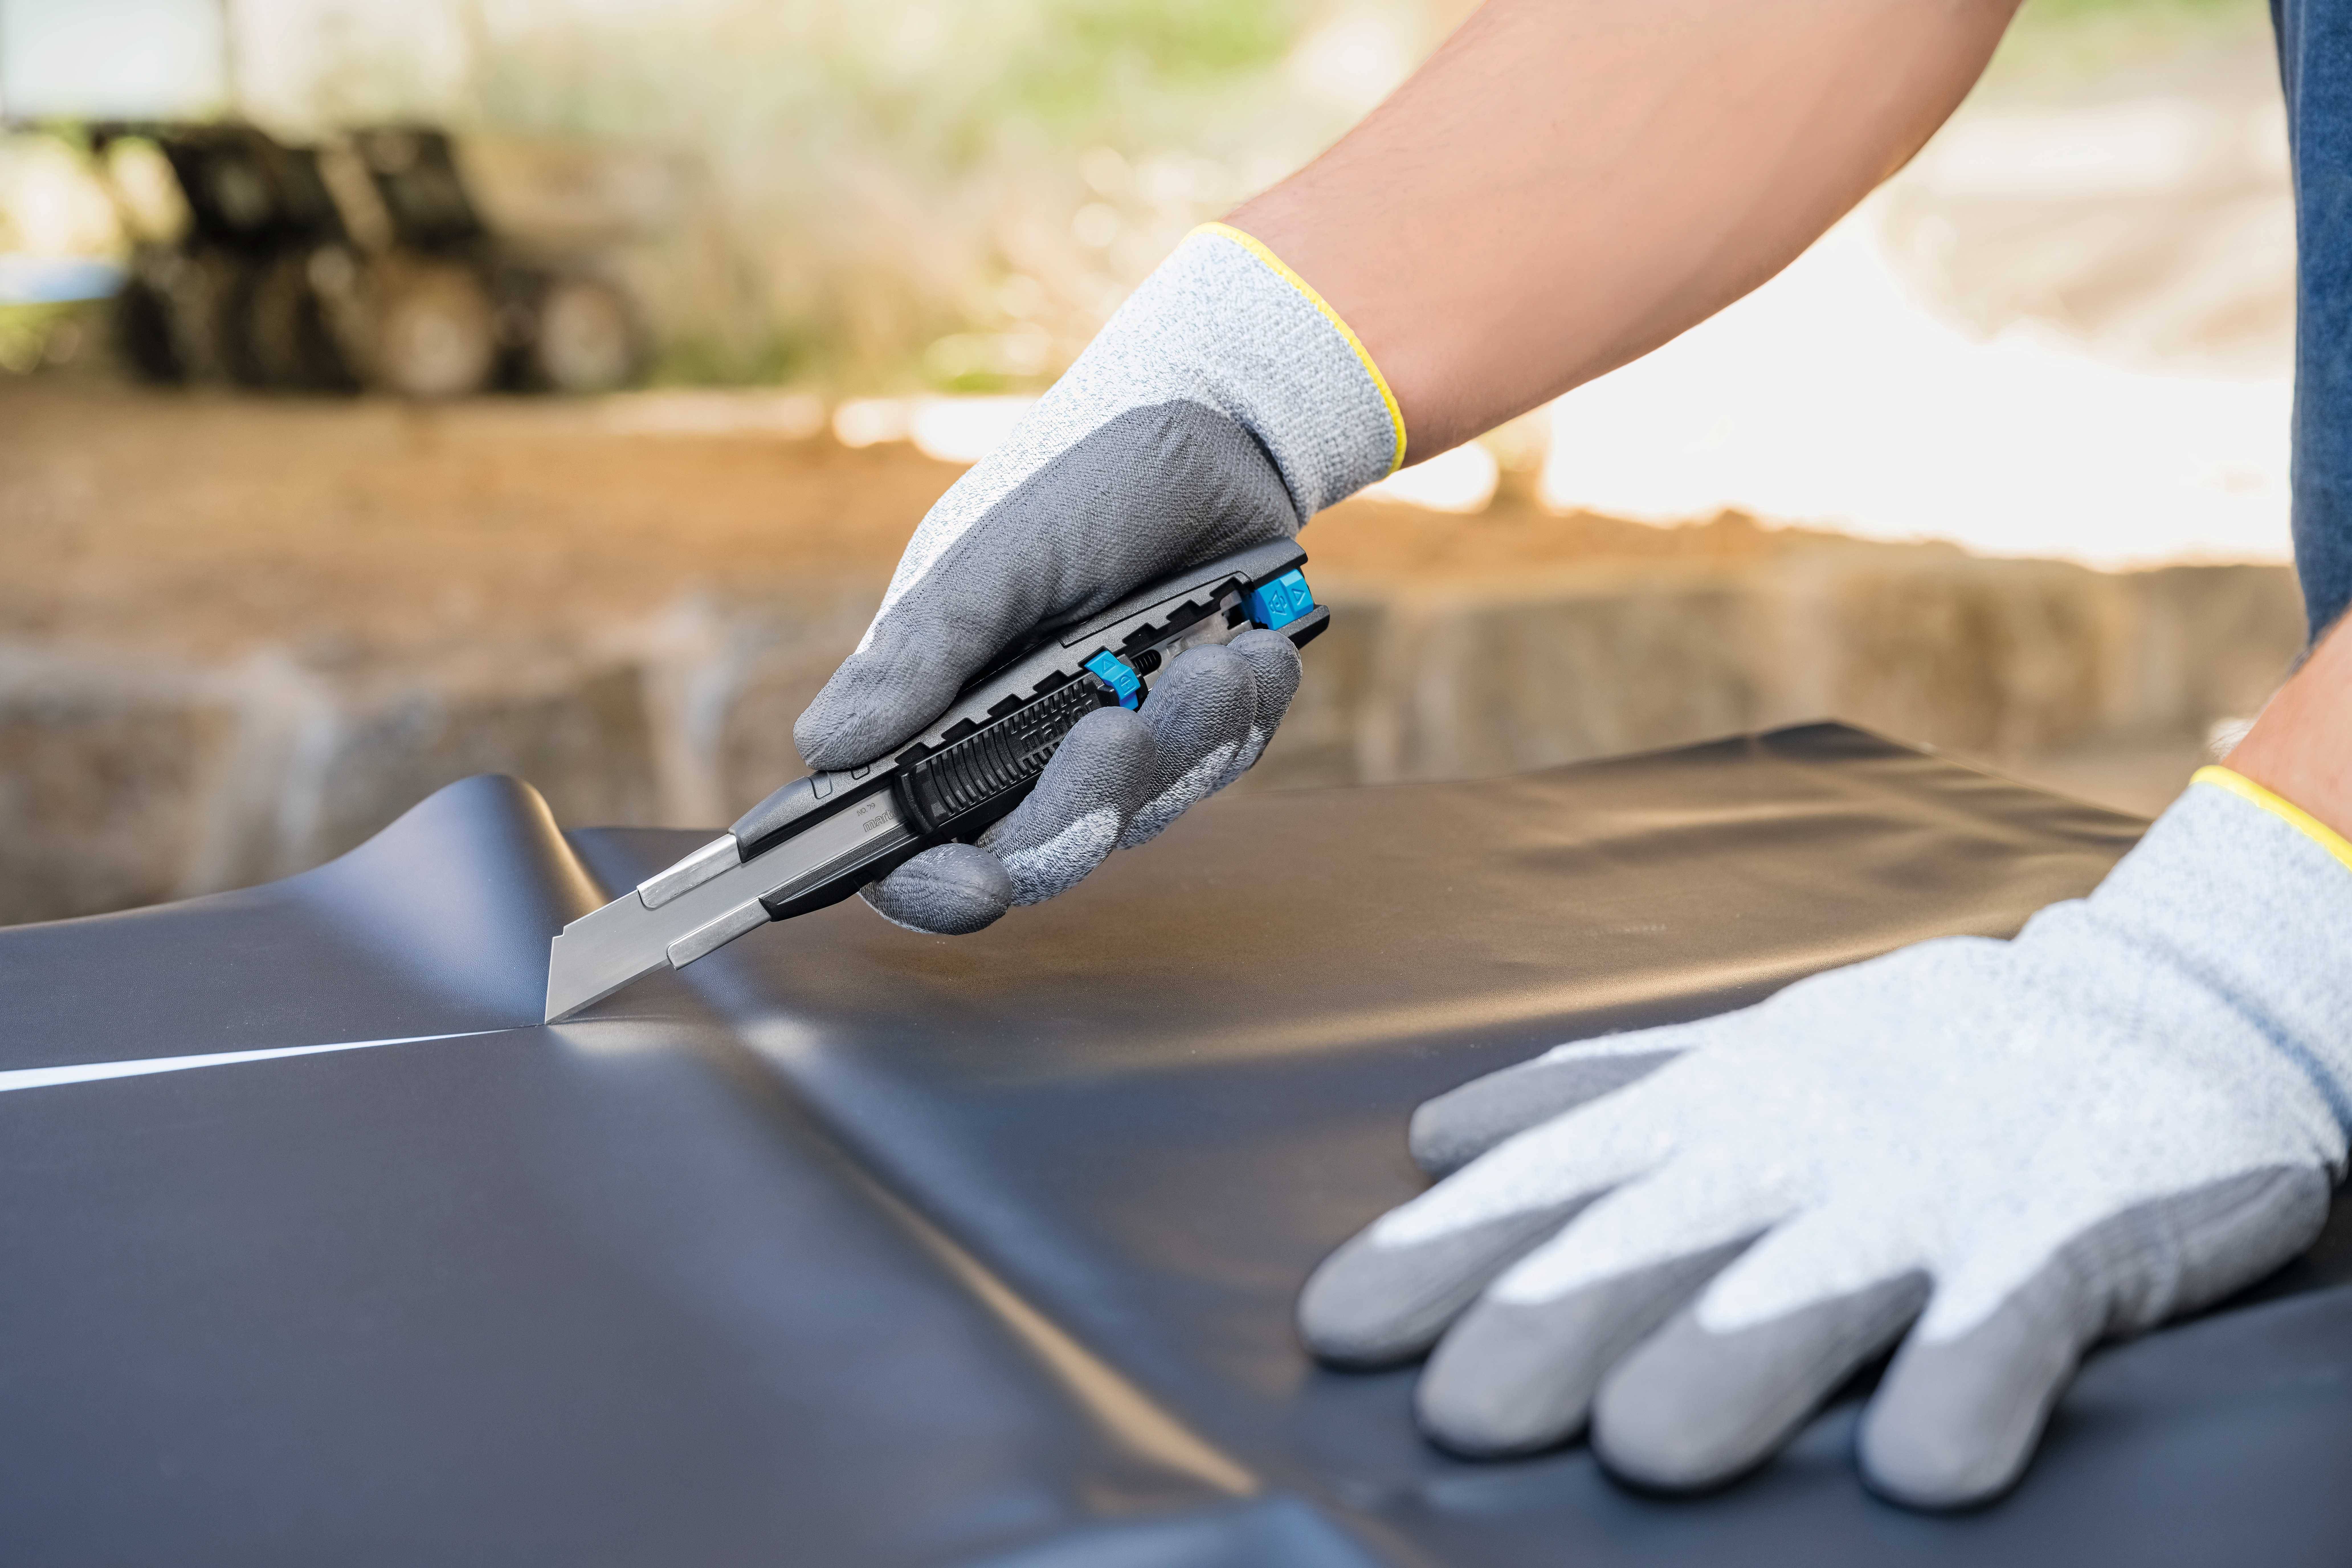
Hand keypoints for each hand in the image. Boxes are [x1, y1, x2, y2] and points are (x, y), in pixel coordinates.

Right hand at [796, 224, 1399, 933]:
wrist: (1209, 429)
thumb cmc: (1082, 476)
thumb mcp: (1002, 548)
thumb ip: (926, 646)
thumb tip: (827, 744)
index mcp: (938, 708)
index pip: (908, 842)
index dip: (928, 885)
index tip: (973, 886)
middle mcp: (1016, 747)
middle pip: (1035, 852)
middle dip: (1083, 805)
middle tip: (1119, 728)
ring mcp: (1107, 747)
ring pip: (1140, 815)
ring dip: (1182, 742)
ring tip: (1215, 661)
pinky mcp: (1187, 734)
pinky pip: (1217, 767)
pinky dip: (1241, 715)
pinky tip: (1256, 649)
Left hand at [1297, 769, 2351, 1507]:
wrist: (2140, 1003)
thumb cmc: (1895, 1060)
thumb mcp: (1726, 1059)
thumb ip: (1583, 1098)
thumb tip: (1434, 1133)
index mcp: (1712, 1111)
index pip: (1549, 1184)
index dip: (1443, 1257)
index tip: (1339, 1327)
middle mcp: (1797, 1147)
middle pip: (1656, 1240)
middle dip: (1554, 1318)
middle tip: (1462, 1411)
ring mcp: (1931, 1190)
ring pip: (1813, 1283)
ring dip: (1731, 1360)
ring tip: (1645, 1448)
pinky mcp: (2067, 1232)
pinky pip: (2011, 1320)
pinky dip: (1965, 1385)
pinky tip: (1917, 1467)